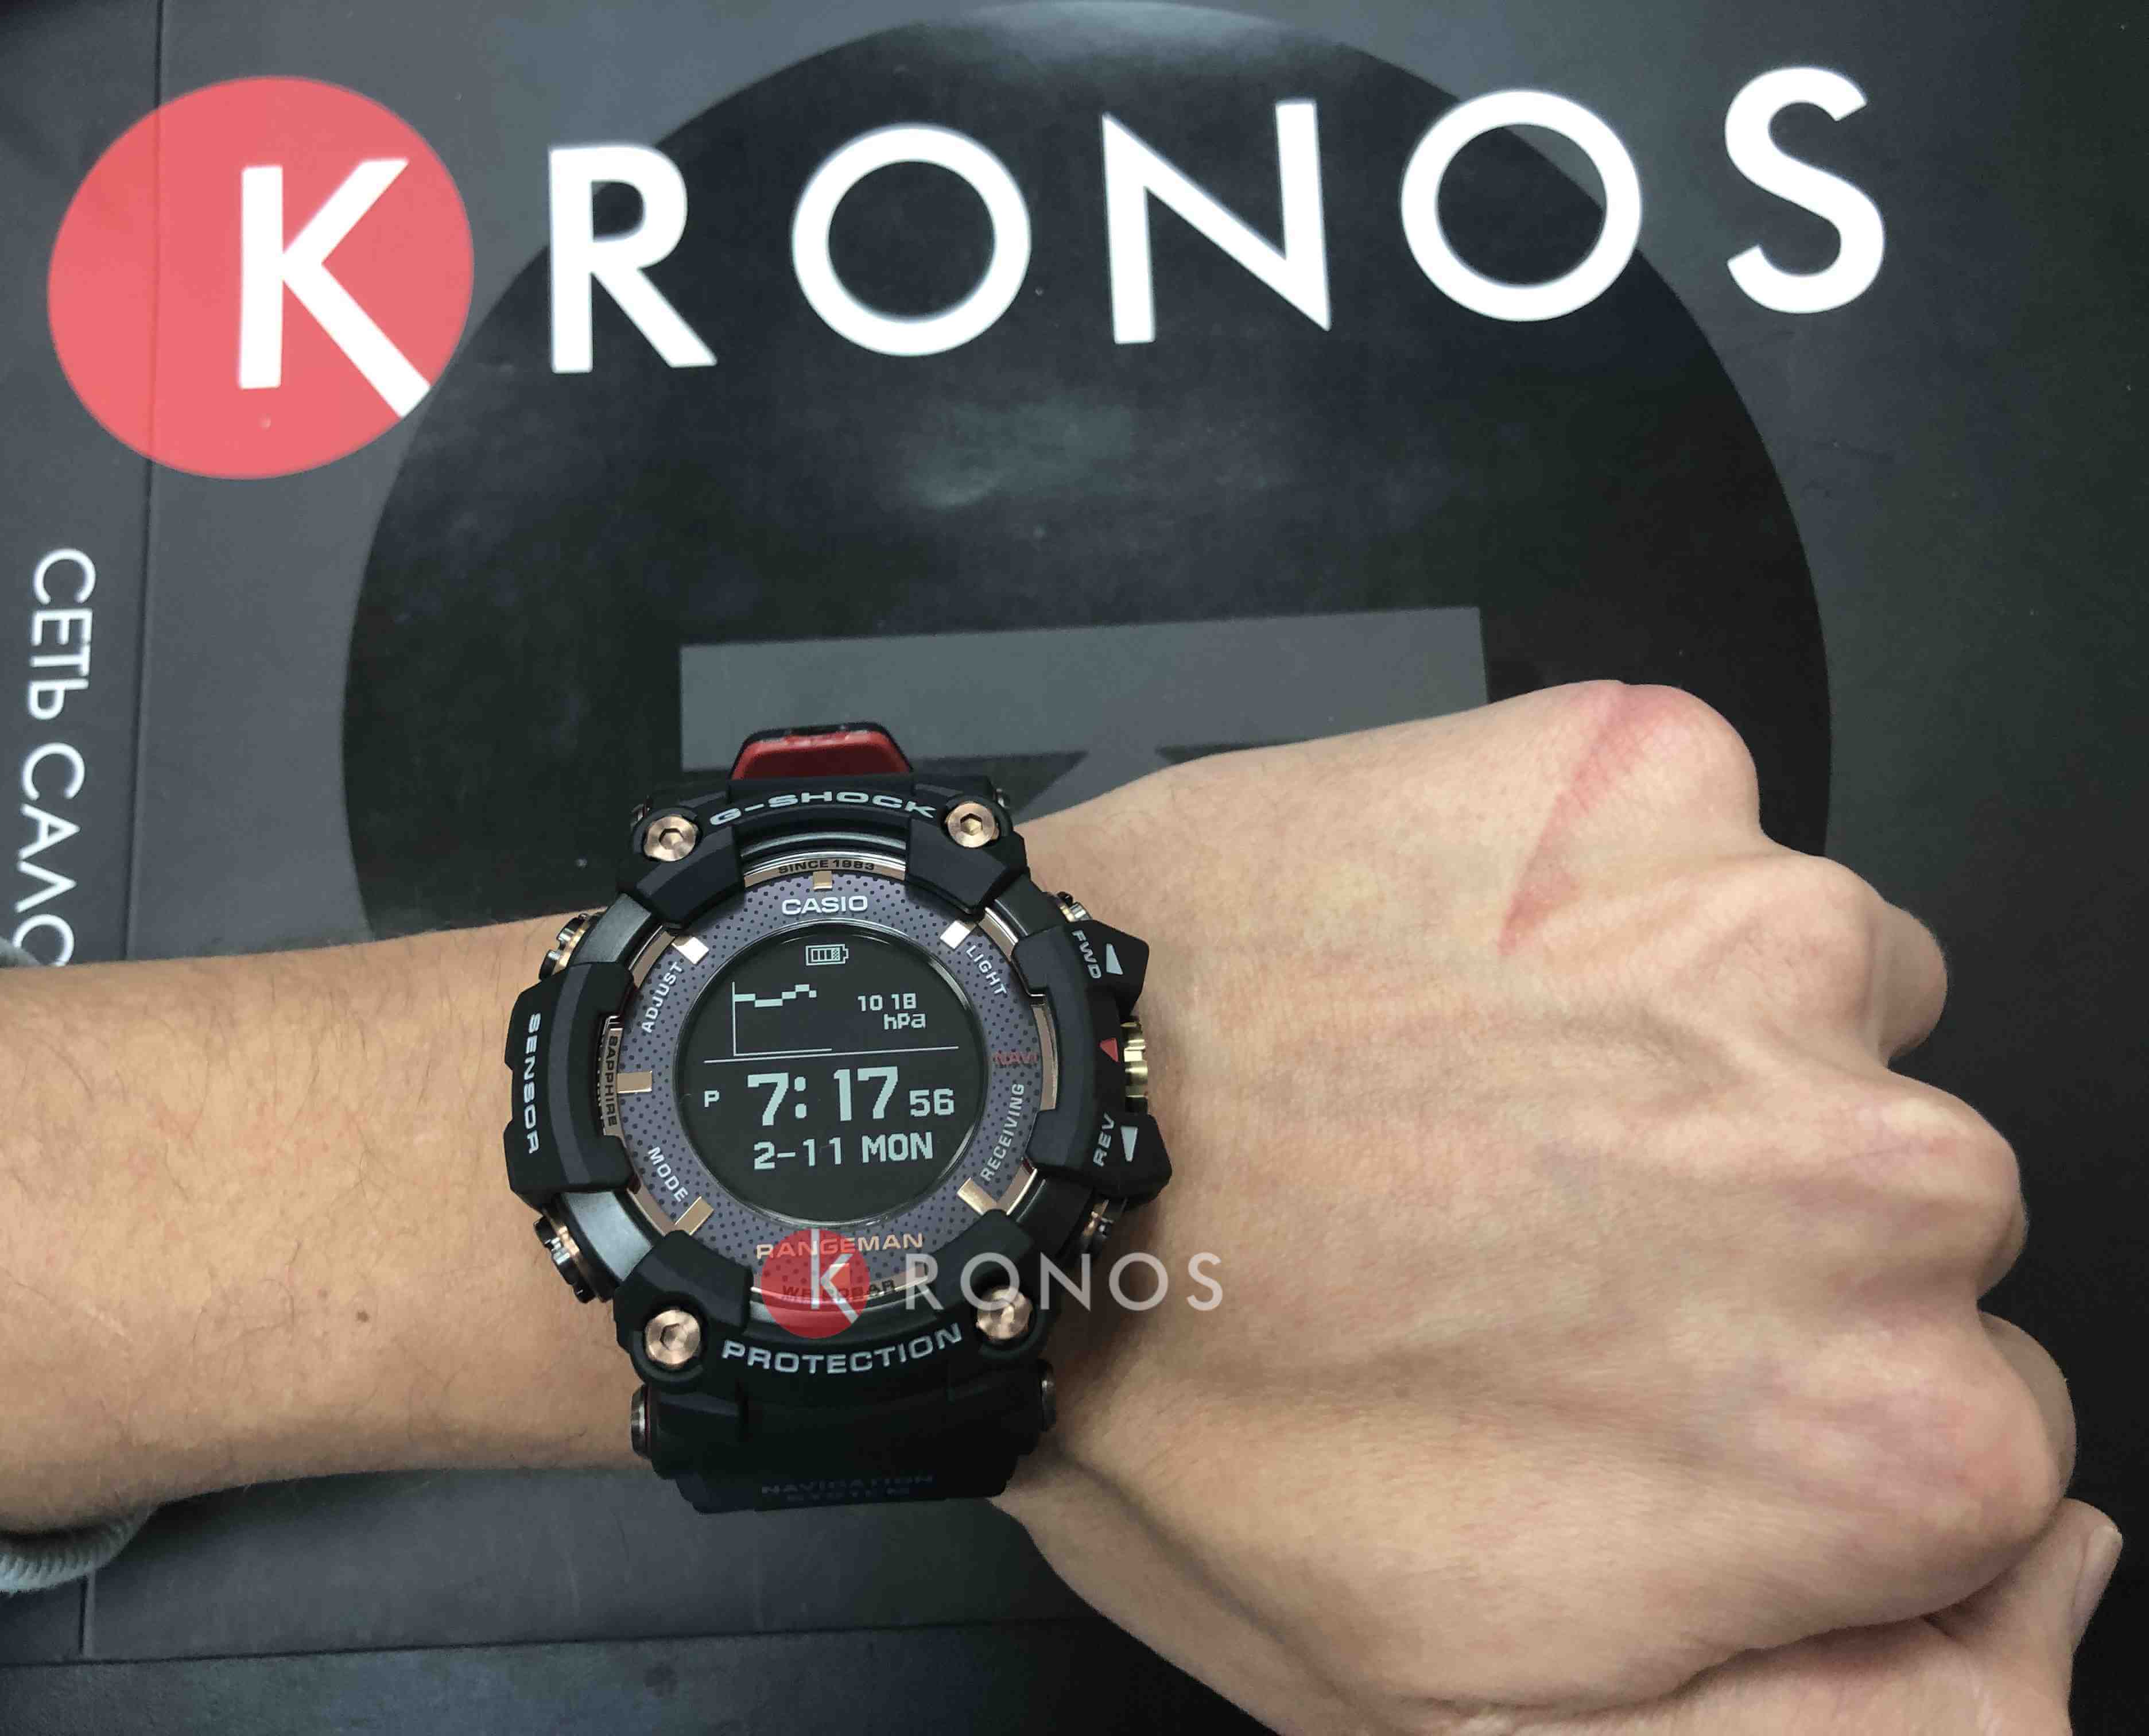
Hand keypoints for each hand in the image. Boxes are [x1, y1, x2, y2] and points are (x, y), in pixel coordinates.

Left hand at [1003, 684, 2078, 1732]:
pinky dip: (1587, 884)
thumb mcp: (1487, 1707)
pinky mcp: (1639, 763)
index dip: (1772, 1398)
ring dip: (1683, 1041)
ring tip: (1463, 1081)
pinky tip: (1432, 953)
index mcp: (1887, 1433)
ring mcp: (1766, 932)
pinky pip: (1689, 835)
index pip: (1963, 1415)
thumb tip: (2047, 1579)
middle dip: (1744, 1222)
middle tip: (1514, 1224)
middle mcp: (1885, 1170)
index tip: (1617, 1366)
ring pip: (1816, 1004)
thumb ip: (1827, 1713)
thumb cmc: (1205, 1426)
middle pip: (1903, 1202)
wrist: (999, 1152)